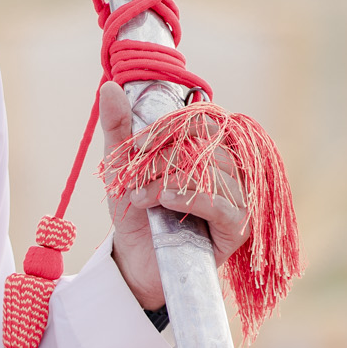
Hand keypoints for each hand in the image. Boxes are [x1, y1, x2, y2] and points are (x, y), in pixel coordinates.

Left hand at [100, 81, 248, 308]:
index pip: (201, 120)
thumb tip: (109, 87)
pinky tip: (166, 200)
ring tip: (140, 198)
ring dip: (166, 181)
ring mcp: (237, 197)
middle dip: (162, 157)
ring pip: (210, 171)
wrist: (136, 261)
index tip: (135, 144)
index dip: (168, 126)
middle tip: (134, 177)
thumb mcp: (122, 167)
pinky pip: (222, 203)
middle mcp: (228, 169)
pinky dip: (191, 197)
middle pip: (204, 144)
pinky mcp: (237, 226)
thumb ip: (119, 128)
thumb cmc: (137, 212)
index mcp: (207, 150)